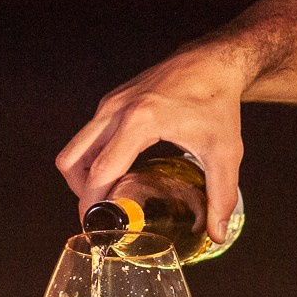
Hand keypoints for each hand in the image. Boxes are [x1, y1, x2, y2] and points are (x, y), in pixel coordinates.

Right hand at [56, 48, 247, 238]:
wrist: (213, 62)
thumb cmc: (218, 102)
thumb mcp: (224, 152)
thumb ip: (221, 196)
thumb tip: (217, 234)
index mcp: (140, 121)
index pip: (101, 172)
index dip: (92, 205)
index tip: (96, 229)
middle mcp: (116, 110)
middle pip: (72, 161)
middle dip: (81, 194)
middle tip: (101, 218)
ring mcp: (111, 103)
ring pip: (74, 148)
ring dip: (81, 176)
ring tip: (106, 197)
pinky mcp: (112, 101)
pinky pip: (87, 136)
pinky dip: (91, 159)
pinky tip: (115, 172)